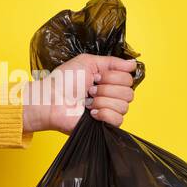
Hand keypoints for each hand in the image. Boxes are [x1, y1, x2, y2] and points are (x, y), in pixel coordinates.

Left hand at [22, 55, 137, 133]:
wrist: (52, 99)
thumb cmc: (64, 81)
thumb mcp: (88, 62)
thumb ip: (112, 62)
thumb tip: (133, 64)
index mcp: (109, 81)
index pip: (128, 79)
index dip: (113, 77)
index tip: (96, 77)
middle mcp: (112, 96)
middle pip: (129, 93)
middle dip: (107, 89)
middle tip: (90, 90)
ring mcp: (110, 111)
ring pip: (124, 106)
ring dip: (102, 101)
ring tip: (88, 101)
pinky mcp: (105, 125)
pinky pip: (118, 119)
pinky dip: (104, 114)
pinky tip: (91, 113)